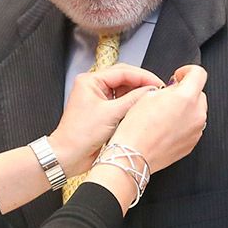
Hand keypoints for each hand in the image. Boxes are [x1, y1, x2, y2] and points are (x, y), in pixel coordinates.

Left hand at [48, 64, 165, 174]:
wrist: (68, 156)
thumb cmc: (80, 135)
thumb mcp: (111, 114)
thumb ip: (133, 100)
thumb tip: (150, 91)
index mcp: (90, 81)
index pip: (123, 71)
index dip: (143, 76)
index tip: (158, 83)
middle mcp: (93, 86)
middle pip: (123, 78)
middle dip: (141, 83)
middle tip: (158, 90)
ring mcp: (98, 98)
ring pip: (123, 90)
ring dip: (137, 94)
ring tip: (151, 99)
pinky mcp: (102, 110)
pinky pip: (121, 102)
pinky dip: (131, 104)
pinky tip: (141, 108)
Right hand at [108, 64, 207, 173]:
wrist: (133, 154)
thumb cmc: (136, 128)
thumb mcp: (148, 95)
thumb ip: (168, 88)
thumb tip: (175, 88)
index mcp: (186, 98)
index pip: (199, 73)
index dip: (187, 71)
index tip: (180, 76)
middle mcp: (196, 114)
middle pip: (198, 93)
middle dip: (185, 92)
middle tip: (167, 98)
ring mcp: (196, 130)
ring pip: (196, 111)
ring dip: (185, 109)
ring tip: (164, 116)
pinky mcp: (192, 143)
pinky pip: (192, 127)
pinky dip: (183, 124)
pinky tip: (165, 128)